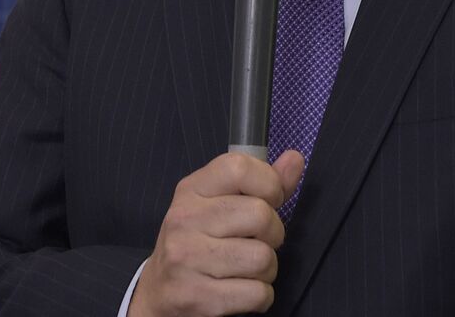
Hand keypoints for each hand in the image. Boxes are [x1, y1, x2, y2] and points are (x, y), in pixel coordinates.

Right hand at [127, 149, 305, 316]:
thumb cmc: (197, 243)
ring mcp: (187, 258)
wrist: (159, 292)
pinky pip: (257, 294)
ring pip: (263, 258)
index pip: (240, 168)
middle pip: (261, 216)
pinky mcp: (197, 296)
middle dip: (273, 234)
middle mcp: (185, 219)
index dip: (269, 184)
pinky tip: (241, 290)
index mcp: (192, 190)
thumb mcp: (219, 204)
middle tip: (257, 242)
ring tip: (247, 269)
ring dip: (266, 269)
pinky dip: (259, 296)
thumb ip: (261, 183)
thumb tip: (295, 159)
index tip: (268, 202)